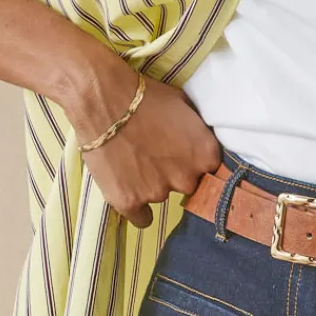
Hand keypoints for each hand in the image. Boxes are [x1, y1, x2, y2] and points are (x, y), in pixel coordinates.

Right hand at [66, 63, 222, 228]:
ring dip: (152, 185)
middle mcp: (187, 178)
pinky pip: (141, 218)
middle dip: (175, 173)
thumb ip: (197, 132)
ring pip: (162, 197)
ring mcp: (158, 193)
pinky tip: (129, 192)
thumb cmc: (146, 97)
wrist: (104, 100)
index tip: (181, 155)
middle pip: (188, 185)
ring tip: (133, 162)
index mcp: (206, 155)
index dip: (194, 162)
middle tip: (155, 155)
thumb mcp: (185, 106)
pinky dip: (136, 208)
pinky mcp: (129, 202)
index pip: (211, 171)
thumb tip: (199, 143)